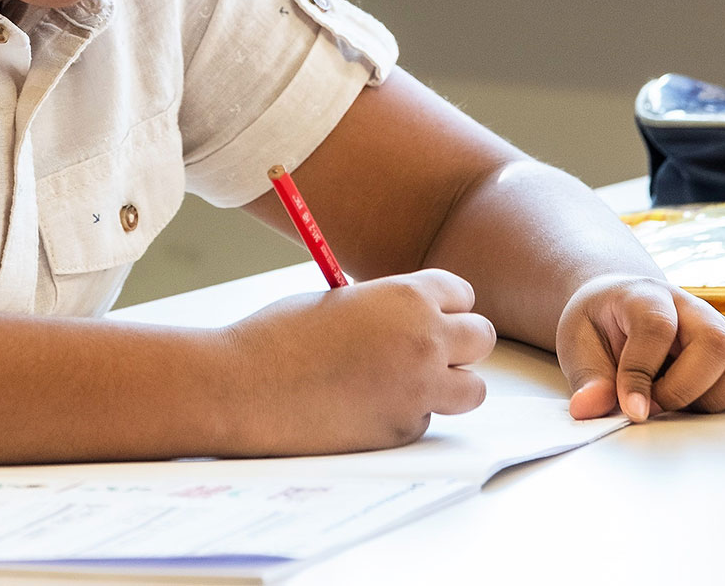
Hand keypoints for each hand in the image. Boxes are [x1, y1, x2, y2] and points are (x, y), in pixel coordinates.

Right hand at [223, 268, 497, 454]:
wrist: (243, 388)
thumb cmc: (279, 336)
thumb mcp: (340, 302)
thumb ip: (385, 308)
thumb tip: (412, 320)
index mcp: (407, 297)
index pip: (462, 294)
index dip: (442, 304)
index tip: (425, 313)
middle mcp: (425, 341)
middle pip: (481, 338)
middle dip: (459, 342)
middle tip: (426, 348)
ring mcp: (418, 390)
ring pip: (473, 389)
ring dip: (449, 384)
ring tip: (405, 380)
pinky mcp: (403, 430)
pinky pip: (426, 420)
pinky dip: (405, 415)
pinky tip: (362, 407)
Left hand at [557, 274, 724, 421]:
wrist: (624, 305)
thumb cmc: (602, 326)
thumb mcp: (577, 343)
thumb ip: (587, 376)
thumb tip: (588, 408)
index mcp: (645, 296)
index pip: (656, 326)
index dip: (641, 373)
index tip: (632, 410)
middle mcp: (692, 306)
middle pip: (717, 341)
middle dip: (687, 389)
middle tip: (658, 407)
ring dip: (723, 397)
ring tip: (687, 406)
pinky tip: (717, 403)